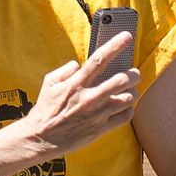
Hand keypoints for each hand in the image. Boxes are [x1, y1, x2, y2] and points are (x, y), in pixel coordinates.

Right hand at [19, 32, 140, 154]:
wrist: (41, 138)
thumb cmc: (45, 109)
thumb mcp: (49, 83)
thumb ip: (65, 70)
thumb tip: (78, 64)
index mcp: (76, 83)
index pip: (99, 59)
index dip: (115, 45)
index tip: (127, 36)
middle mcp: (89, 97)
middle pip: (121, 80)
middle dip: (133, 75)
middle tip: (134, 74)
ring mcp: (97, 114)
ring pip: (128, 99)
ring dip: (132, 94)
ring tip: (130, 92)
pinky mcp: (101, 128)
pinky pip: (125, 117)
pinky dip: (129, 110)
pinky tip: (124, 108)